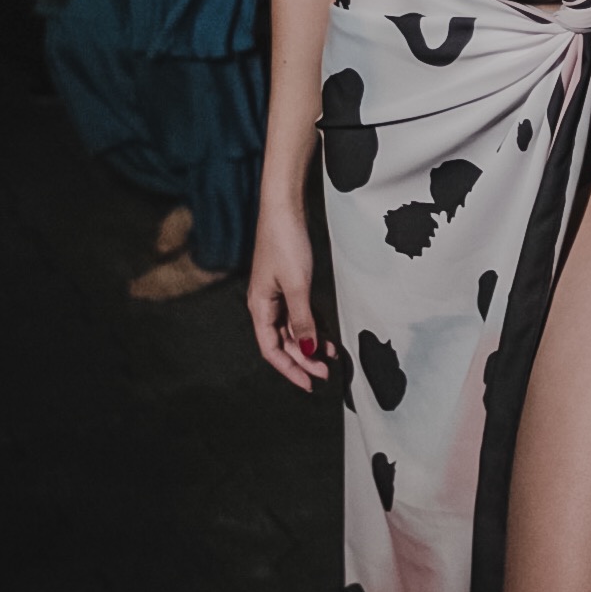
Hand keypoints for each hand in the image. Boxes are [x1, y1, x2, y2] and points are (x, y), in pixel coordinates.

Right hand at [247, 200, 335, 390]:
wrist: (284, 208)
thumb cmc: (285, 242)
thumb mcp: (297, 285)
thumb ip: (302, 320)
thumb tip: (306, 351)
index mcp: (260, 307)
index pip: (271, 350)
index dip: (289, 370)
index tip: (309, 383)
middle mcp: (265, 304)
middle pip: (282, 343)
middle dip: (302, 360)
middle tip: (325, 373)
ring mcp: (276, 293)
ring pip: (291, 329)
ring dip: (309, 344)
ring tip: (330, 357)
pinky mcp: (288, 283)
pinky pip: (298, 314)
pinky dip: (311, 326)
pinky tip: (326, 335)